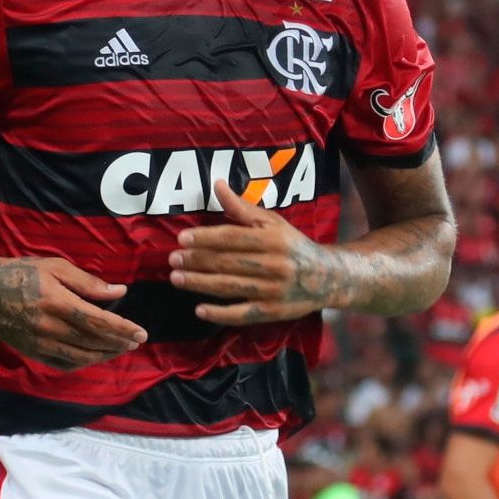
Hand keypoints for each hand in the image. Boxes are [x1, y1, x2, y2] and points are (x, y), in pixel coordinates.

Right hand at [0, 257, 141, 370]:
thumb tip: (119, 293)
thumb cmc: (22, 272)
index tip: (141, 333)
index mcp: (56, 302)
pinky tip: (94, 355)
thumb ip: (88, 282)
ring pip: (80, 357)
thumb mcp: (55, 267)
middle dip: (118, 343)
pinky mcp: (31, 352)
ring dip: (104, 355)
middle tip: (136, 341)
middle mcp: (48, 327)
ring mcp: (38, 343)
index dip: (122, 329)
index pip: (98, 322)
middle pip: (92, 342)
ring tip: (120, 349)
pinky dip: (83, 362)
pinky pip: (62, 364)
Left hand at [169, 180, 346, 324]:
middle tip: (172, 259)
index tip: (182, 239)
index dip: (206, 238)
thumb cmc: (292, 245)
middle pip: (228, 262)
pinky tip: (199, 309)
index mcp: (272, 239)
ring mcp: (273, 290)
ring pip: (231, 287)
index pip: (233, 238)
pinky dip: (221, 313)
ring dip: (200, 283)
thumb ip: (242, 208)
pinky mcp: (272, 312)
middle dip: (197, 261)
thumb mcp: (272, 222)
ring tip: (177, 278)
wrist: (326, 277)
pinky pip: (242, 314)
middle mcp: (274, 264)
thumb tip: (217, 184)